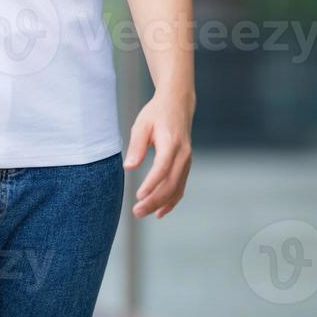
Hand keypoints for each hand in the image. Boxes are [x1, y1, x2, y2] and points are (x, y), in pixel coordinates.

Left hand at [123, 90, 193, 218]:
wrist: (178, 103)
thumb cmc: (157, 113)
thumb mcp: (142, 124)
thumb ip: (136, 145)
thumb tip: (129, 167)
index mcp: (171, 142)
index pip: (163, 167)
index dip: (152, 183)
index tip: (139, 195)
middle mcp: (183, 153)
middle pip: (171, 183)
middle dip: (154, 200)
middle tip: (136, 211)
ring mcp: (187, 160)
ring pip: (177, 188)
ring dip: (161, 204)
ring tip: (142, 212)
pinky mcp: (186, 164)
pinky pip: (181, 186)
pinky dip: (171, 201)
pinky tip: (160, 211)